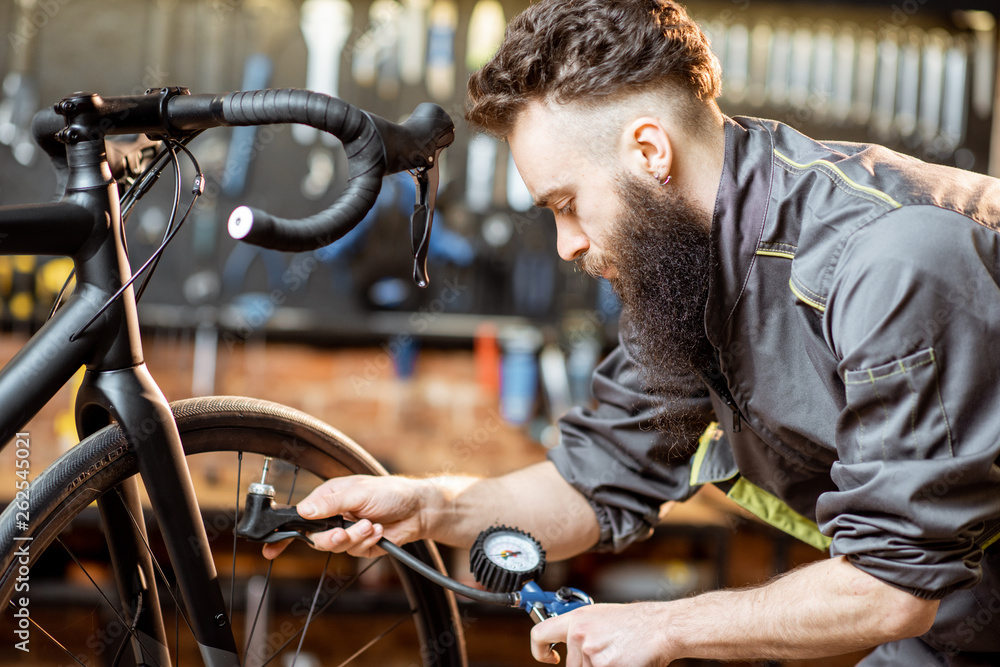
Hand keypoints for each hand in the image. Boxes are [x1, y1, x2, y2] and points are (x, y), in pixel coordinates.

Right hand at [262, 474, 429, 559]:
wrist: (418, 509)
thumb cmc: (390, 492)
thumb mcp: (359, 492)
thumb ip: (331, 503)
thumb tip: (304, 510)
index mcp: (327, 499)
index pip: (299, 517)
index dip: (284, 533)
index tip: (270, 548)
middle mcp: (333, 517)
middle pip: (315, 538)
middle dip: (332, 537)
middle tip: (345, 531)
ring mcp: (346, 533)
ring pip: (335, 547)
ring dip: (355, 537)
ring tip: (372, 525)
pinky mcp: (360, 547)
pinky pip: (355, 551)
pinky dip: (367, 541)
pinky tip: (379, 531)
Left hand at [530, 602, 673, 665]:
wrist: (661, 627)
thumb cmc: (634, 623)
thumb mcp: (600, 617)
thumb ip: (580, 631)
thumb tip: (566, 649)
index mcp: (576, 619)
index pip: (539, 635)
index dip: (539, 651)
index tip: (550, 658)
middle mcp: (579, 635)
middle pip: (571, 666)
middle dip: (587, 665)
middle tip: (608, 654)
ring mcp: (592, 653)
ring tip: (620, 654)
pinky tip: (625, 661)